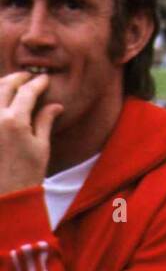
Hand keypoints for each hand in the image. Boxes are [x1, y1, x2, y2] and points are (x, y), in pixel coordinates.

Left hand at [0, 72, 62, 195]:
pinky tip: (2, 101)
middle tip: (27, 77)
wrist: (8, 193)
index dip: (36, 83)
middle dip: (17, 79)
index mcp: (15, 120)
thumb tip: (55, 105)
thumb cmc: (28, 173)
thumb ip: (44, 121)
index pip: (26, 92)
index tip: (44, 79)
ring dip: (3, 85)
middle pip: (5, 85)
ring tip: (13, 85)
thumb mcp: (41, 147)